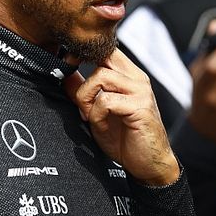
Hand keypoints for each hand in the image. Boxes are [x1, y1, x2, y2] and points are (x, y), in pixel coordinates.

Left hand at [64, 48, 179, 186]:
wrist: (149, 165)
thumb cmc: (126, 140)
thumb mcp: (98, 113)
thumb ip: (85, 93)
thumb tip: (66, 75)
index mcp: (129, 77)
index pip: (106, 50)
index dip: (84, 56)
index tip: (70, 73)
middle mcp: (137, 79)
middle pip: (102, 56)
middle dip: (83, 78)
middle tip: (81, 103)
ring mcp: (141, 91)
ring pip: (101, 76)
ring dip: (87, 98)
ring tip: (90, 117)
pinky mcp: (140, 107)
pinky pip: (106, 100)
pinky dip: (97, 115)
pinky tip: (102, 127)